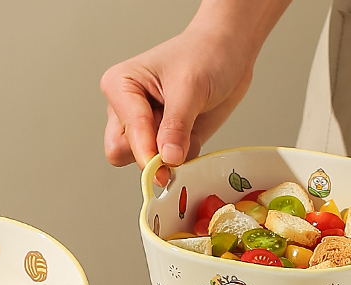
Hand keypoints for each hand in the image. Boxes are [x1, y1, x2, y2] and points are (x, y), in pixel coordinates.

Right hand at [101, 0, 287, 183]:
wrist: (230, 53)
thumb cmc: (206, 54)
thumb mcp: (190, 87)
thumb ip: (176, 126)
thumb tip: (167, 159)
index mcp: (120, 87)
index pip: (121, 137)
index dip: (146, 151)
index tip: (166, 159)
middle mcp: (125, 110)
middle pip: (121, 154)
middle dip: (151, 156)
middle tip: (178, 142)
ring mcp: (143, 128)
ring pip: (143, 164)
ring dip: (169, 158)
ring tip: (188, 127)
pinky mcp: (162, 141)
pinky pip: (167, 166)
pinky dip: (183, 159)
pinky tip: (193, 134)